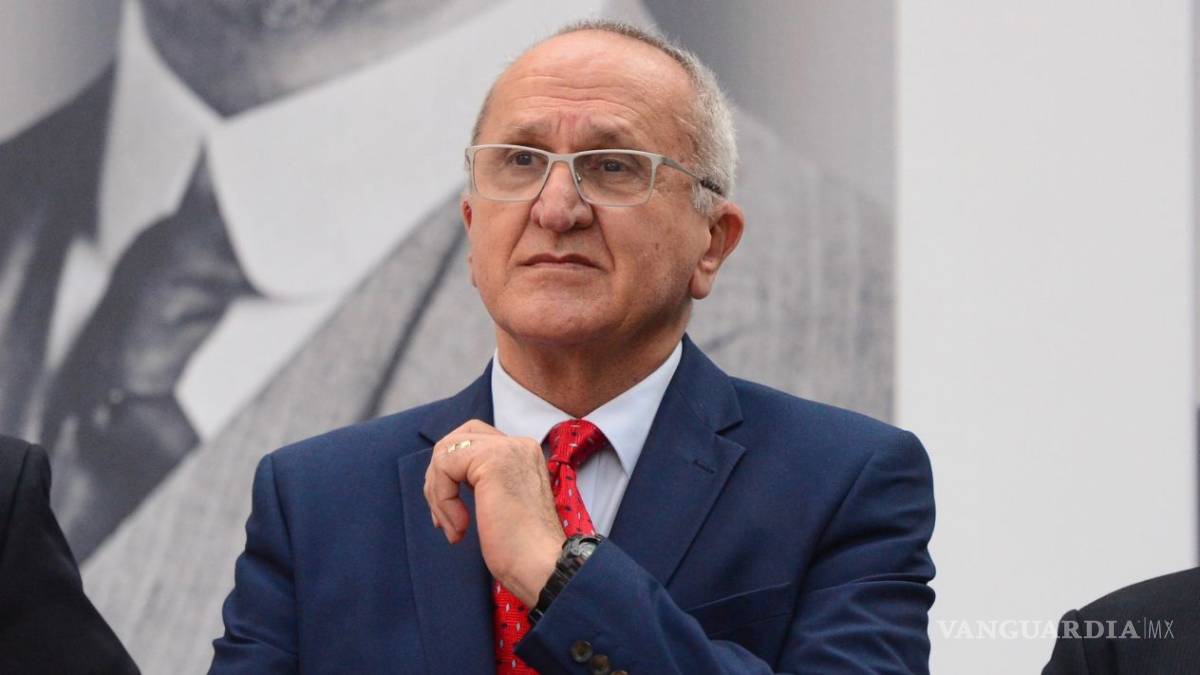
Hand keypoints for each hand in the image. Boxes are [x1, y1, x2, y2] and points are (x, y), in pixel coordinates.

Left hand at [425, 419, 564, 605]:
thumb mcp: (499, 504)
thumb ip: (481, 483)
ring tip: (454, 528)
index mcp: (522, 454)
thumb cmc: (523, 549)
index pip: (472, 441)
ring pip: (445, 452)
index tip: (452, 516)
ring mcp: (506, 448)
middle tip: (443, 518)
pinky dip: (441, 500)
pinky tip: (459, 528)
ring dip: (438, 495)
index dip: (451, 475)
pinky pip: (444, 467)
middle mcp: (517, 444)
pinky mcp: (492, 460)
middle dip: (438, 478)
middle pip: (456, 438)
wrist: (543, 566)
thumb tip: (442, 478)